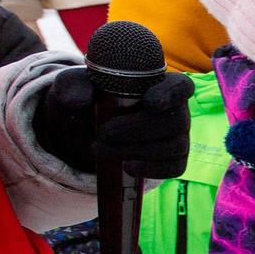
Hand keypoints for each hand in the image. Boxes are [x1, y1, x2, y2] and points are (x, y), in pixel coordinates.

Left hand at [32, 68, 195, 178]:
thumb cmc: (86, 101)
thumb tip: (77, 100)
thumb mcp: (73, 88)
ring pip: (174, 146)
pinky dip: (151, 169)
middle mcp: (175, 110)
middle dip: (137, 130)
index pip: (181, 86)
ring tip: (103, 150)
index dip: (172, 94)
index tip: (150, 103)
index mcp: (158, 84)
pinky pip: (174, 167)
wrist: (84, 130)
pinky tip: (127, 166)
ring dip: (136, 150)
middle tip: (102, 134)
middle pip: (176, 121)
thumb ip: (73, 86)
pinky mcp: (172, 160)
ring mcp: (177, 136)